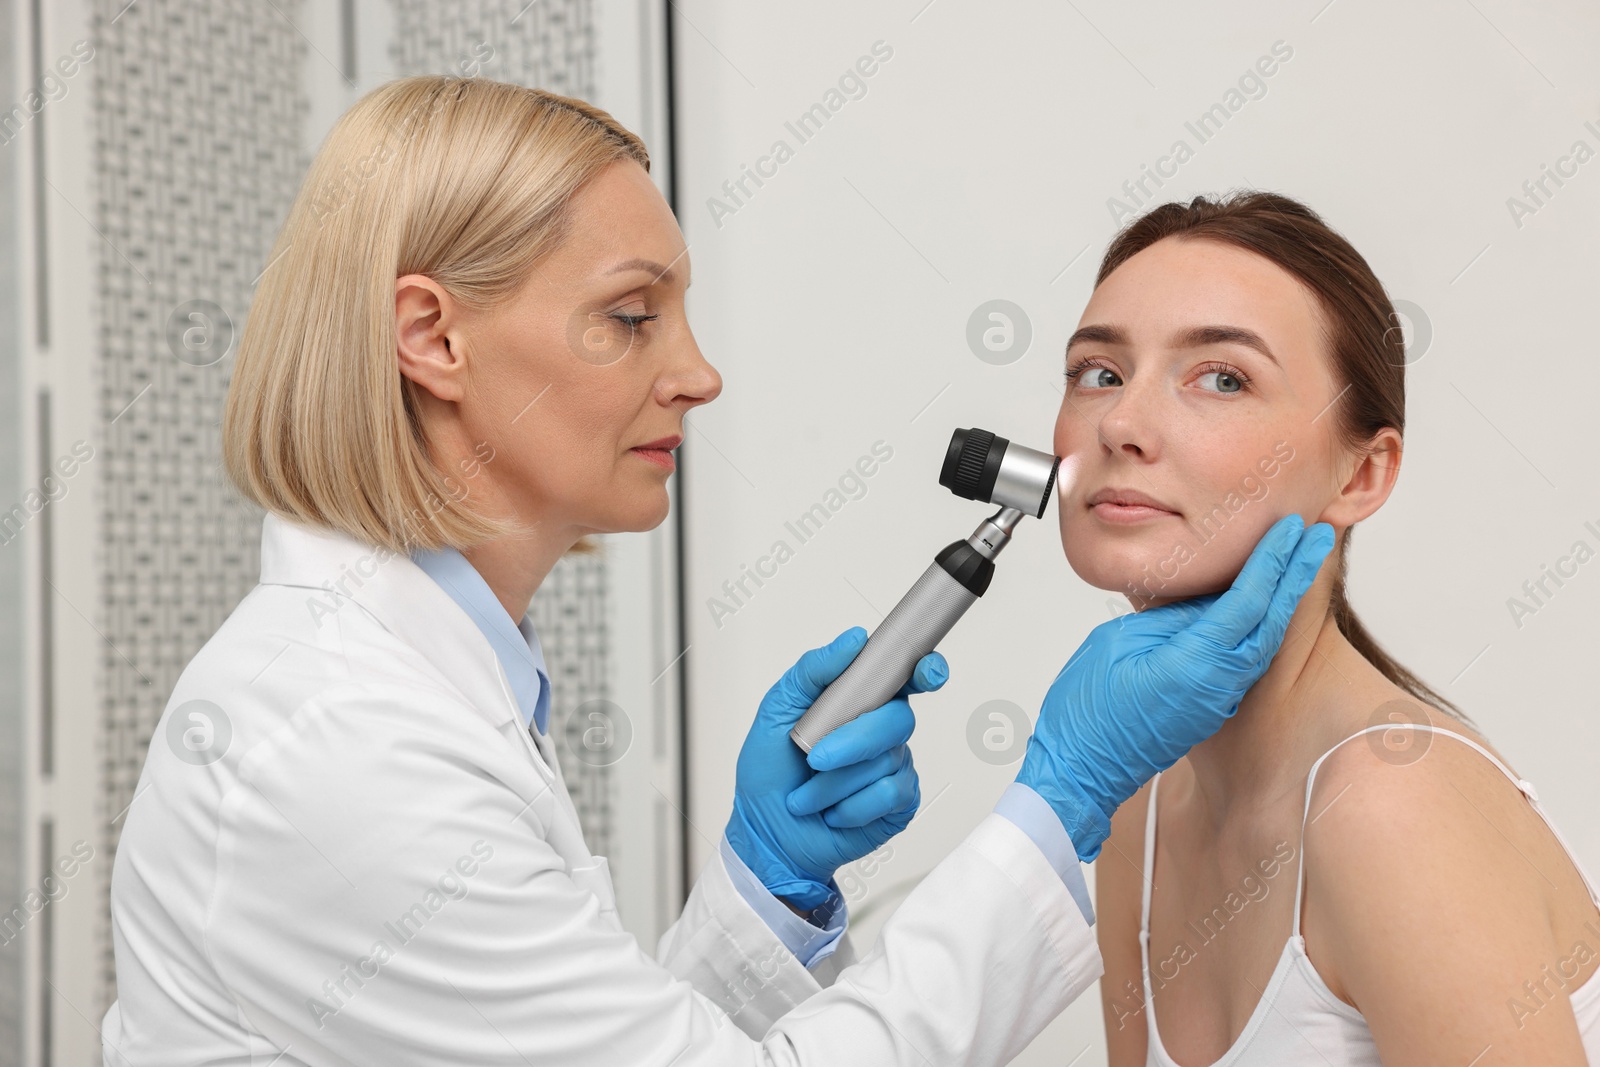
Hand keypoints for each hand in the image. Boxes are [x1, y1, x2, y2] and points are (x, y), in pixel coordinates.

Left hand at [724, 627, 948, 910]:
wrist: (766, 833)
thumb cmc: (769, 772)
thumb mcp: (776, 710)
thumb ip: (813, 670)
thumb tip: (853, 640)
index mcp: (858, 700)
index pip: (904, 675)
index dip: (925, 670)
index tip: (926, 672)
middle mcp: (881, 729)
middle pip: (897, 719)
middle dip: (853, 740)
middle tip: (815, 758)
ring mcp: (894, 765)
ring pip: (887, 760)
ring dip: (836, 782)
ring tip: (808, 794)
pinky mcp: (899, 802)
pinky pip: (889, 794)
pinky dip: (851, 806)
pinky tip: (834, 811)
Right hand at [1019, 514, 1334, 860]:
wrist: (1079, 770)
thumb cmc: (1086, 710)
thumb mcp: (1119, 644)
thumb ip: (1166, 620)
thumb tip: (1202, 603)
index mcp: (1196, 663)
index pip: (1249, 601)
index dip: (1273, 560)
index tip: (1291, 529)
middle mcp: (1219, 685)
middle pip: (1271, 620)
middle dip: (1297, 574)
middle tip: (1319, 536)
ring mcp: (1218, 701)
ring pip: (1264, 642)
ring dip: (1284, 599)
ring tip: (1299, 563)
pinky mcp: (1210, 708)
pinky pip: (1245, 660)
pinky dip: (1261, 626)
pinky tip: (1262, 606)